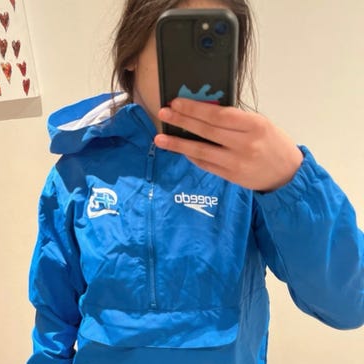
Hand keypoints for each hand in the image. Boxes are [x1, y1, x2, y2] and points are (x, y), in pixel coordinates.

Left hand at [154, 98, 302, 191]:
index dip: (195, 109)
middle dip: (182, 121)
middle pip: (207, 131)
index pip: (218, 115)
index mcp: (255, 125)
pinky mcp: (230, 176)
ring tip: (160, 138)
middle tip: (164, 113)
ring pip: (202, 151)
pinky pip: (206, 164)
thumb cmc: (274, 144)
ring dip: (178, 144)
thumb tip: (204, 111)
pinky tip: (179, 149)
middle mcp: (245, 144)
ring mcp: (236, 163)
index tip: (177, 103)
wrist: (287, 174)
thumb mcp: (260, 124)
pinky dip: (191, 156)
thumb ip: (235, 120)